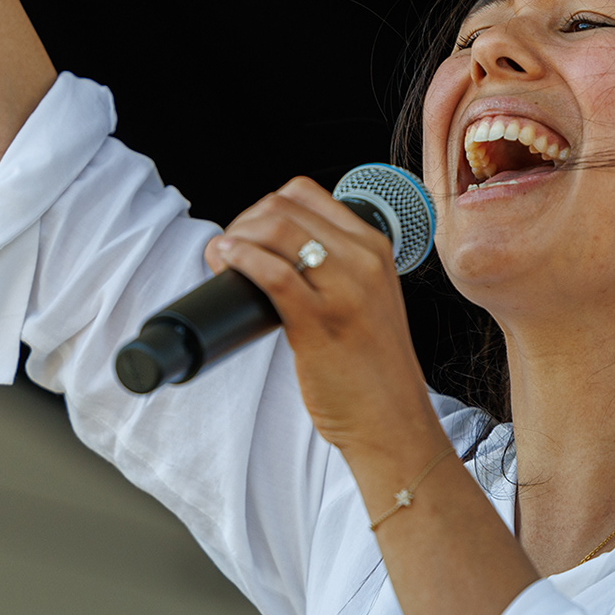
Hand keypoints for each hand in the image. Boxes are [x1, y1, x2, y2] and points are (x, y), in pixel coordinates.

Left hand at [206, 179, 440, 459]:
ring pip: (277, 229)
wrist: (392, 420)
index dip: (264, 207)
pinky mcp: (321, 321)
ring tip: (222, 260)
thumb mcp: (367, 298)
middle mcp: (364, 259)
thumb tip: (272, 252)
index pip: (305, 194)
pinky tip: (226, 264)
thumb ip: (336, 269)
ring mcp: (346, 288)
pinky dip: (241, 259)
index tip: (248, 233)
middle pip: (284, 206)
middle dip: (244, 221)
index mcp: (374, 246)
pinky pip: (273, 272)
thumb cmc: (371, 367)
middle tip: (228, 250)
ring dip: (236, 237)